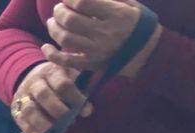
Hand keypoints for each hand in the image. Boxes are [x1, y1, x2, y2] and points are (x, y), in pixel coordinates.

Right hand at [11, 61, 91, 132]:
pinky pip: (21, 121)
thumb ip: (79, 93)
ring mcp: (22, 96)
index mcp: (51, 71)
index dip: (74, 98)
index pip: (62, 84)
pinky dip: (31, 131)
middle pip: (43, 95)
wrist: (32, 78)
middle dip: (57, 110)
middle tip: (69, 121)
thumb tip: (86, 111)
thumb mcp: (70, 78)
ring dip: (42, 123)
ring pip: (29, 110)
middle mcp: (34, 82)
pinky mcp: (15, 109)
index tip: (84, 110)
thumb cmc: (58, 80)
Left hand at [43, 0, 158, 75]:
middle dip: (59, 12)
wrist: (148, 52)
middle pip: (71, 20)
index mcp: (116, 14)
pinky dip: (52, 54)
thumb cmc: (136, 24)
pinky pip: (66, 61)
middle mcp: (106, 32)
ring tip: (52, 22)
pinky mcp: (91, 64)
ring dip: (53, 28)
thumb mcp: (129, 5)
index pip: (83, 3)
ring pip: (65, 38)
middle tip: (58, 9)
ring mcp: (97, 50)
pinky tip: (46, 46)